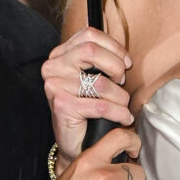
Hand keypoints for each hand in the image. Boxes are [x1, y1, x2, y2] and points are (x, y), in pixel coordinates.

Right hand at [44, 27, 132, 162]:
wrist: (77, 144)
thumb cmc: (88, 109)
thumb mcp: (93, 78)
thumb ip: (101, 61)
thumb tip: (125, 57)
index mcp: (60, 55)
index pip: (90, 35)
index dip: (114, 47)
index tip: (126, 63)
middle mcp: (53, 67)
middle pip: (91, 50)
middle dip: (116, 66)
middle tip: (122, 82)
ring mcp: (55, 86)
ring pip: (100, 82)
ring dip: (120, 97)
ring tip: (123, 106)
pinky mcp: (62, 106)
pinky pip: (101, 105)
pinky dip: (119, 113)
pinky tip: (124, 118)